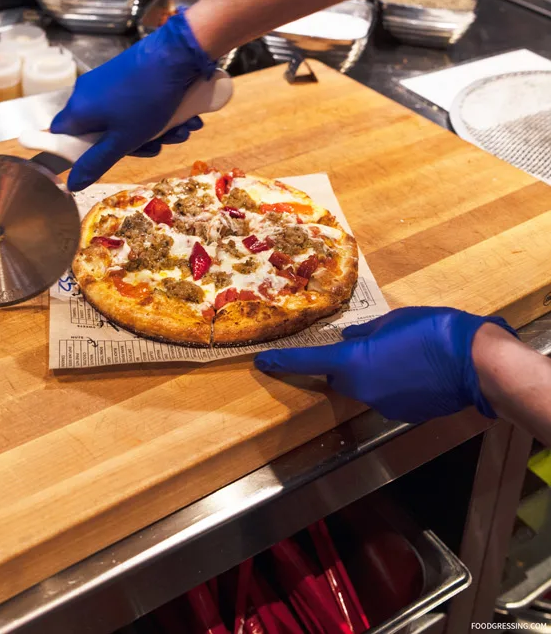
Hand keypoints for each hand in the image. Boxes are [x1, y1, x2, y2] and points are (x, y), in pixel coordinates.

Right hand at [51, 13, 215, 190]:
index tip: (104, 158)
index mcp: (78, 109)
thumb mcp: (123, 140)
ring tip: (181, 130)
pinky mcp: (129, 75)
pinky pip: (138, 104)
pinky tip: (184, 118)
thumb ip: (96, 162)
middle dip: (136, 144)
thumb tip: (72, 184)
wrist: (177, 52)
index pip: (62, 136)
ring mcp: (109, 82)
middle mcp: (88, 93)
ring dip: (156, 131)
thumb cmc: (146, 98)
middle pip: (101, 132)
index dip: (79, 152)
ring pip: (126, 120)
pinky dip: (161, 114)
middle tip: (158, 145)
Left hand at [255, 307, 517, 423]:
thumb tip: (351, 339)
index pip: (308, 362)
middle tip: (356, 346)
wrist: (473, 363)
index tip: (261, 361)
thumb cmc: (430, 331)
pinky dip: (389, 383)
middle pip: (337, 377)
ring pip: (363, 386)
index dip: (283, 362)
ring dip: (368, 372)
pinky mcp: (403, 413)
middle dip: (339, 364)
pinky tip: (410, 368)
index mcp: (353, 363)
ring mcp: (382, 405)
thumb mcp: (392, 321)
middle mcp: (361, 389)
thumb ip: (366, 333)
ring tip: (395, 352)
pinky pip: (385, 395)